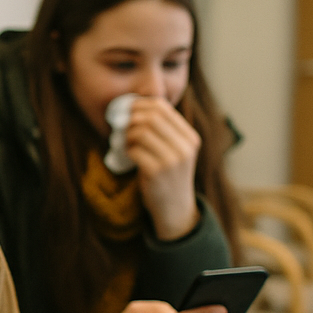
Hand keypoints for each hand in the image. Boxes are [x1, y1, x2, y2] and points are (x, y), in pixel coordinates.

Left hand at [125, 98, 201, 239]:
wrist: (174, 207)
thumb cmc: (169, 175)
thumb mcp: (175, 150)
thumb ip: (163, 130)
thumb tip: (136, 105)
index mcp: (190, 137)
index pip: (163, 108)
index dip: (140, 105)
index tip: (128, 110)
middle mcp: (184, 147)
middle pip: (150, 117)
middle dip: (131, 119)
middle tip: (122, 126)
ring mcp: (172, 160)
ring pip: (141, 132)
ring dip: (127, 136)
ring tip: (125, 143)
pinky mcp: (156, 172)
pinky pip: (134, 151)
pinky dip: (126, 150)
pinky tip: (127, 155)